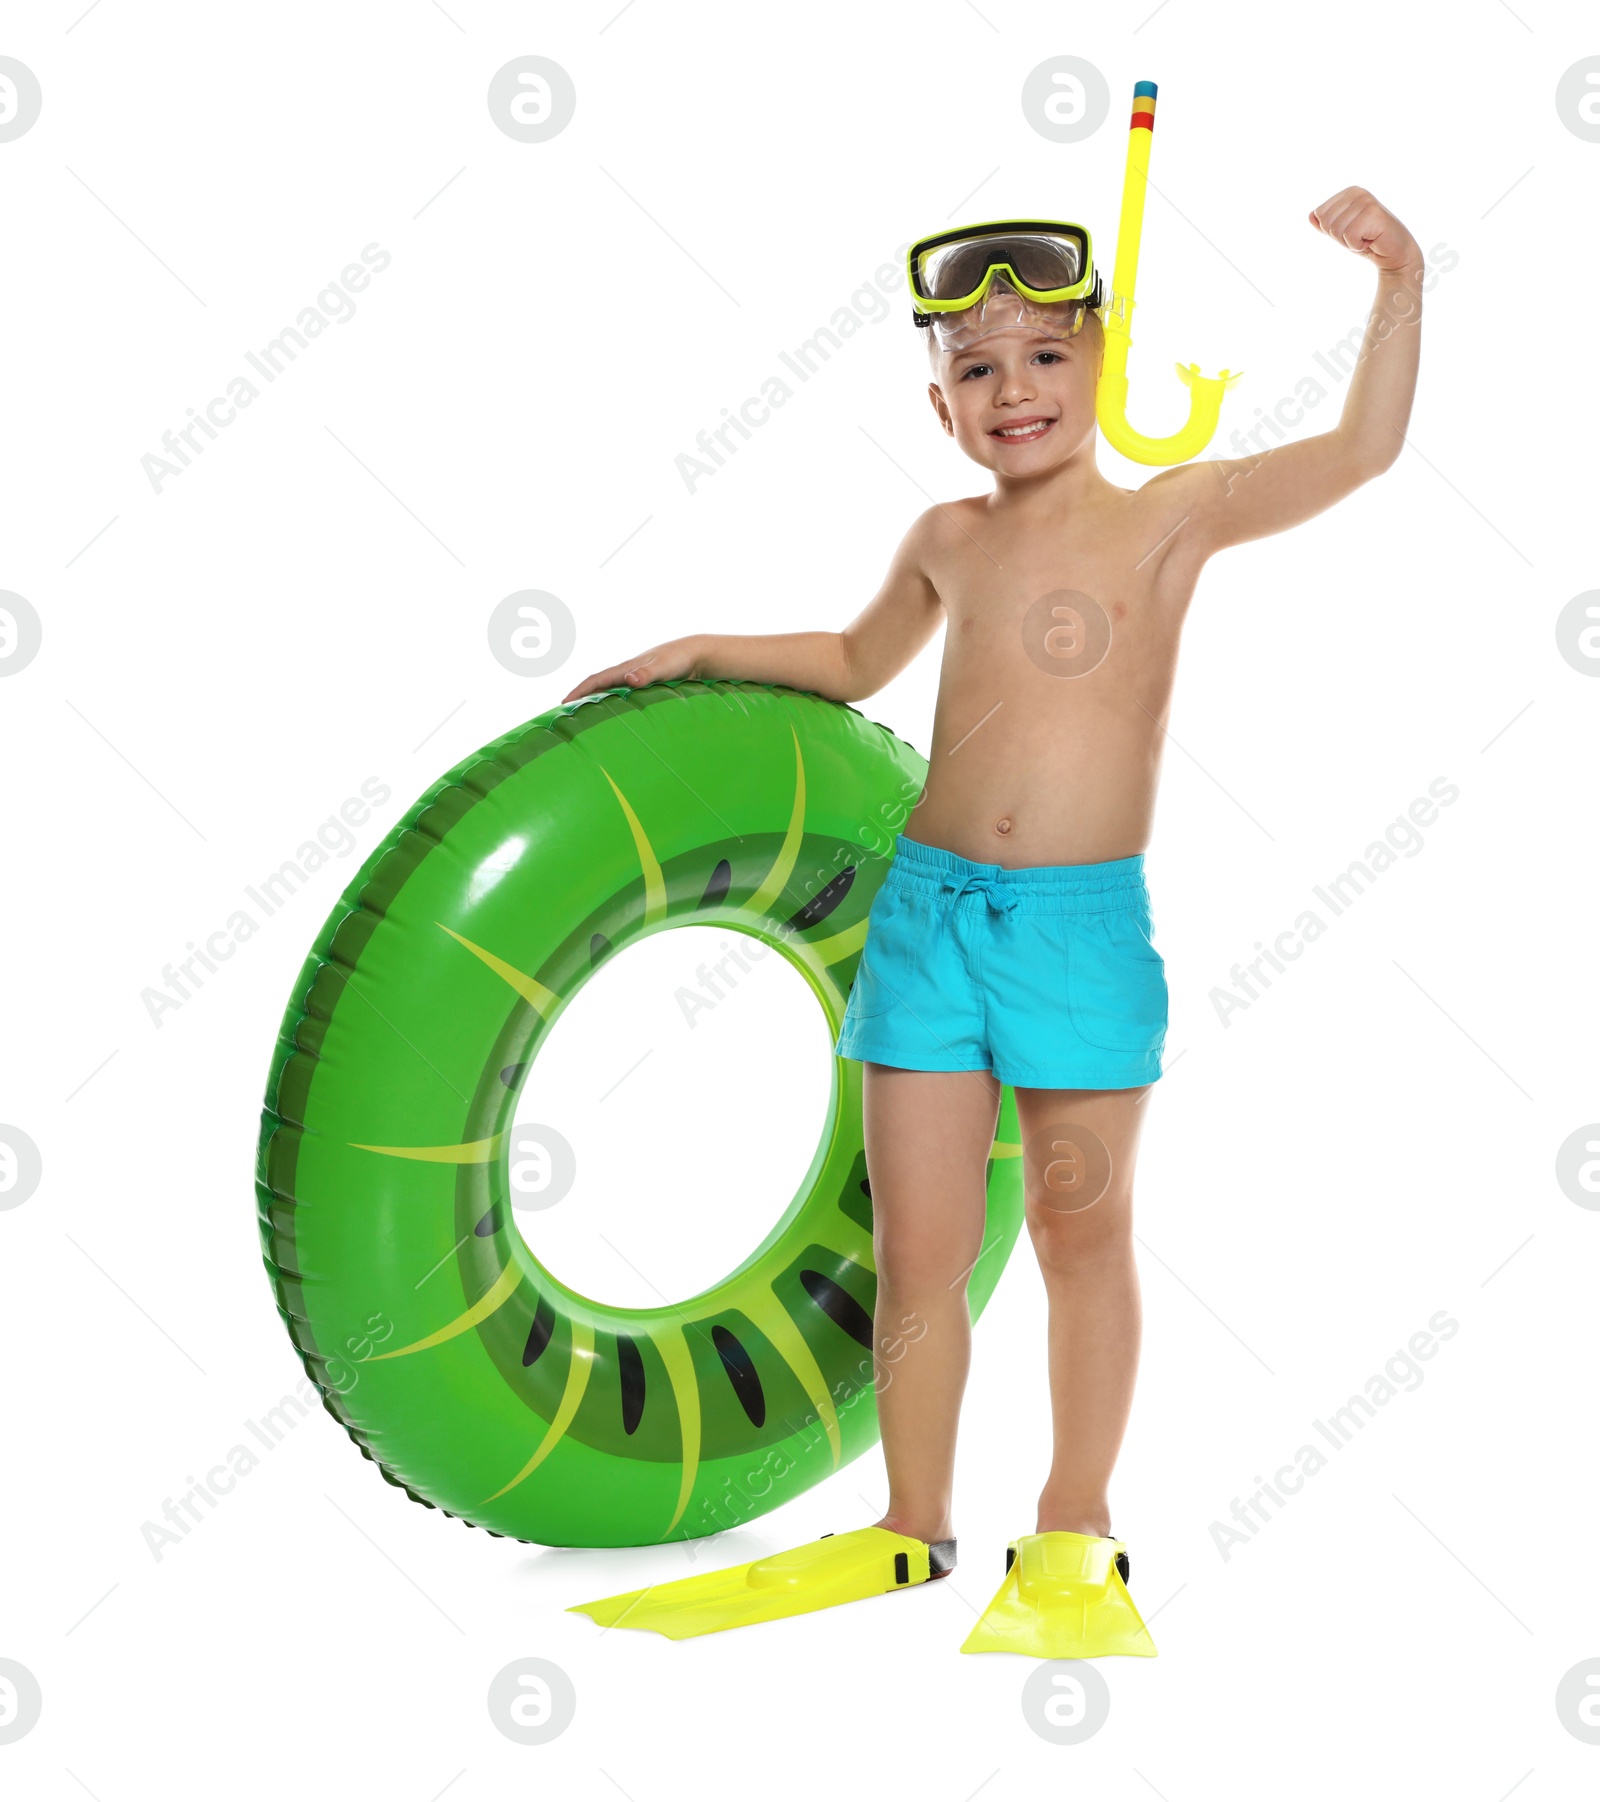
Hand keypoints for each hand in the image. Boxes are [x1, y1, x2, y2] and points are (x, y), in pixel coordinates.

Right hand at [560, 636, 700, 703]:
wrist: (696, 654)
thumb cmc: (680, 659)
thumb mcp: (663, 667)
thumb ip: (646, 674)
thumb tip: (628, 680)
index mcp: (627, 668)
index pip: (596, 679)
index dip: (579, 691)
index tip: (563, 703)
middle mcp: (628, 672)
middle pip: (598, 685)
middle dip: (581, 696)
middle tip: (565, 712)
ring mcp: (636, 678)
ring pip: (609, 689)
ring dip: (595, 699)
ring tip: (583, 715)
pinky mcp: (645, 685)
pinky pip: (622, 694)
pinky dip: (612, 702)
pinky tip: (613, 712)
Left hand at [1308, 187, 1421, 274]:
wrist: (1394, 253)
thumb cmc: (1367, 241)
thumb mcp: (1341, 232)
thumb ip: (1326, 224)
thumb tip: (1310, 215)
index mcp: (1348, 192)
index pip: (1319, 214)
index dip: (1332, 231)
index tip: (1351, 230)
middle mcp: (1357, 192)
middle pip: (1326, 223)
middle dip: (1340, 238)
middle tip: (1359, 236)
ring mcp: (1366, 201)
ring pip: (1336, 231)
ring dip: (1349, 242)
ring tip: (1366, 237)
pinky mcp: (1373, 213)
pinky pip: (1349, 237)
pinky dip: (1358, 246)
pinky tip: (1371, 240)